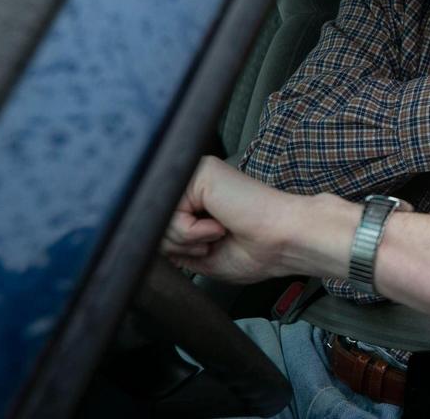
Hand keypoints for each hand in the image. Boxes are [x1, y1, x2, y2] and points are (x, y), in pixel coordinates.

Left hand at [161, 156, 301, 283]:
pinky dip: (193, 232)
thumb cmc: (259, 250)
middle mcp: (194, 184)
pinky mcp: (198, 173)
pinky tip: (219, 225)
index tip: (211, 248)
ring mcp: (196, 175)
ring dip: (188, 241)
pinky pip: (170, 214)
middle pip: (154, 223)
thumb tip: (143, 243)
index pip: (160, 225)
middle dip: (181, 246)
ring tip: (219, 233)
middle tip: (215, 242)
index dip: (177, 248)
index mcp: (198, 200)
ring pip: (158, 220)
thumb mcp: (203, 257)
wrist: (286, 240)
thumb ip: (173, 246)